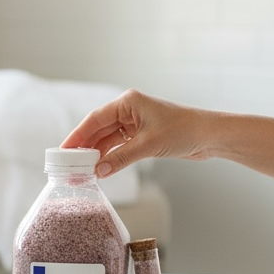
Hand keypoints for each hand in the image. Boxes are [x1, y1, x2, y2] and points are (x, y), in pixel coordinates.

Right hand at [61, 88, 273, 185]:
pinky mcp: (141, 136)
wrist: (210, 136)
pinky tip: (99, 168)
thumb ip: (120, 158)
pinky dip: (109, 157)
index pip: (94, 119)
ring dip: (95, 154)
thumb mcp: (149, 145)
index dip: (77, 135)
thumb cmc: (185, 131)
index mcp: (127, 102)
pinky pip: (118, 147)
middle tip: (67, 163)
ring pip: (107, 139)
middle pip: (98, 129)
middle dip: (83, 146)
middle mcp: (128, 110)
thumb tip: (98, 171)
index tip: (63, 150)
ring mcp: (134, 123)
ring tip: (80, 170)